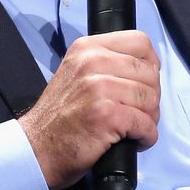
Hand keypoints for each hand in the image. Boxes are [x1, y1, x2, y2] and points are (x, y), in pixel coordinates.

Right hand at [19, 31, 159, 189]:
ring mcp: (99, 88)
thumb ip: (107, 63)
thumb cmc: (59, 117)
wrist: (37, 148)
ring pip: (151, 99)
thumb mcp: (76, 73)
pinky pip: (146, 123)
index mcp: (87, 48)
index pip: (140, 42)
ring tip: (134, 128)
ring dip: (149, 119)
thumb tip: (147, 69)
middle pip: (150, 73)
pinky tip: (134, 140)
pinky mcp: (106, 115)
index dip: (150, 64)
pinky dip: (146, 136)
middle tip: (139, 113)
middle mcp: (93, 62)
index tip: (144, 82)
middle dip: (151, 97)